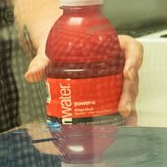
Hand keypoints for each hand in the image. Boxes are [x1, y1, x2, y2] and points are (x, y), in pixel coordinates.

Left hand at [25, 34, 143, 115]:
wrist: (57, 50)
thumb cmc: (61, 45)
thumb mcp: (52, 51)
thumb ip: (42, 61)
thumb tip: (32, 75)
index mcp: (111, 45)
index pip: (132, 48)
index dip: (134, 60)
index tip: (127, 73)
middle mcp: (117, 60)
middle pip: (132, 73)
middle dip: (130, 92)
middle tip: (122, 106)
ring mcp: (115, 75)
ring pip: (129, 88)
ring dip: (128, 103)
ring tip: (123, 117)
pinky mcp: (111, 88)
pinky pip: (121, 97)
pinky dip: (124, 110)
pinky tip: (123, 122)